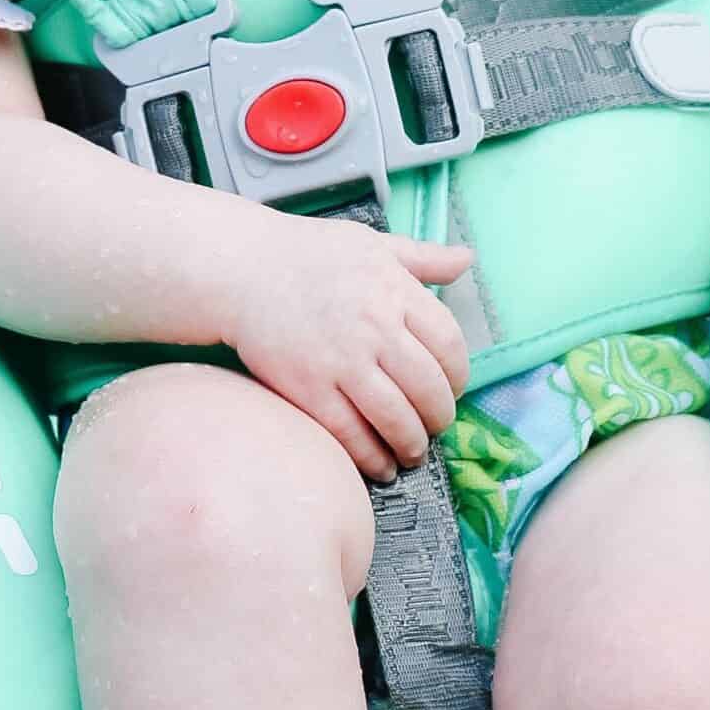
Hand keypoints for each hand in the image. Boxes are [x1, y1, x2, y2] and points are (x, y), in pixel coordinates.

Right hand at [218, 210, 473, 483]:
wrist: (242, 268)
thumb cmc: (309, 254)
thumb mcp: (373, 245)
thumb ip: (424, 257)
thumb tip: (468, 259)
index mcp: (395, 290)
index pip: (449, 345)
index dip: (458, 377)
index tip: (452, 389)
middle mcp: (374, 327)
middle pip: (428, 389)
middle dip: (439, 417)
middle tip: (434, 426)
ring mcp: (341, 360)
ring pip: (396, 418)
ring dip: (411, 444)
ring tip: (412, 451)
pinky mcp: (308, 387)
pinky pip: (351, 434)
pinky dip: (372, 457)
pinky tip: (380, 465)